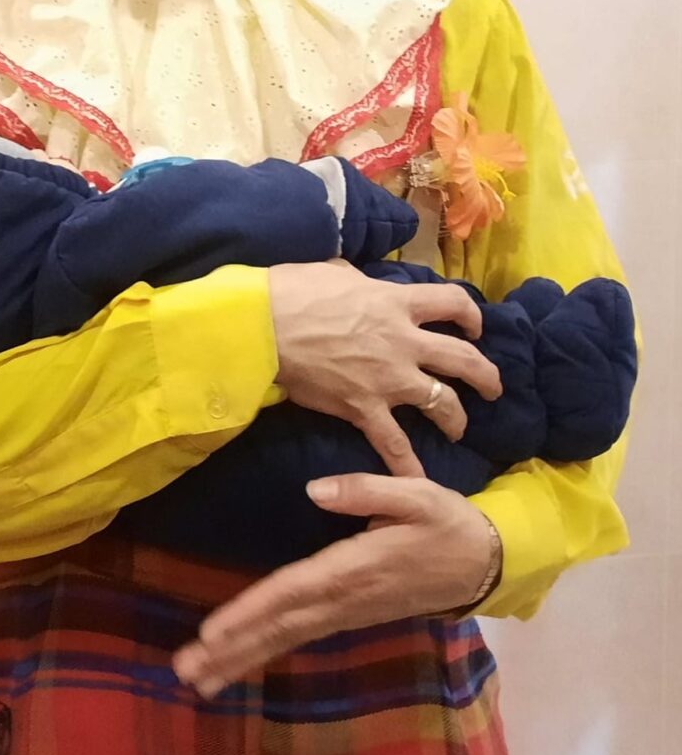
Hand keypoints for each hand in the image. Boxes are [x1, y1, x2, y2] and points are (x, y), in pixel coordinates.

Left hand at [173, 474, 497, 697]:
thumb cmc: (447, 522)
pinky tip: (238, 659)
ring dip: (241, 657)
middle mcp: (345, 597)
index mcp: (355, 567)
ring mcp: (347, 612)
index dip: (252, 610)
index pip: (293, 591)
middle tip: (186, 669)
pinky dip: (265, 648)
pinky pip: (299, 635)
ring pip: (286, 637)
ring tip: (197, 676)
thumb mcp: (417, 494)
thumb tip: (313, 489)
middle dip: (232, 647)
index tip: (213, 630)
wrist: (485, 563)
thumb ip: (366, 490)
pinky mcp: (349, 615)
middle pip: (280, 625)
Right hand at [269, 261, 500, 475]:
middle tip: (491, 386)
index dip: (471, 315)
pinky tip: (420, 481)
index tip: (473, 326)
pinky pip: (394, 444)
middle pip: (463, 359)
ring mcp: (388, 379)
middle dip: (485, 375)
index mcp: (397, 303)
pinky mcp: (364, 408)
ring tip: (459, 426)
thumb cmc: (293, 292)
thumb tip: (356, 279)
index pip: (453, 303)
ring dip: (457, 417)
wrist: (264, 327)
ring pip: (442, 402)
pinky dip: (408, 465)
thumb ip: (357, 280)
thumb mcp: (335, 272)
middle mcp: (404, 342)